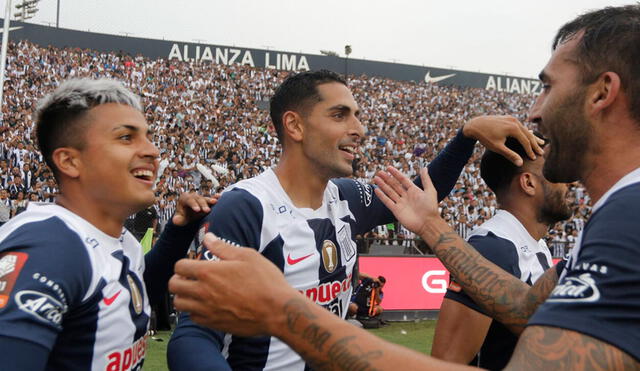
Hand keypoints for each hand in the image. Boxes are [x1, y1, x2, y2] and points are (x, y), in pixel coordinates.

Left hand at [169, 233, 293, 336]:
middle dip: (178, 279)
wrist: (277, 310)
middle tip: (189, 277)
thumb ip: (223, 247)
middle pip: (174, 285)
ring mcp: (207, 310)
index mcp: (209, 272)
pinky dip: (194, 310)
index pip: (179, 266)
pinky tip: (207, 304)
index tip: (193, 264)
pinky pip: (193, 317)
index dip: (184, 263)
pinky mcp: (213, 323)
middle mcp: (203, 292)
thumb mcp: (247, 256)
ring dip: (184, 295)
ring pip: (179, 304)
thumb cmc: (265, 281)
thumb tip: (208, 238)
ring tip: (196, 291)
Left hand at [171, 192, 219, 225]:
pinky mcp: (207, 201)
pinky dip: (215, 197)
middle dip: (203, 204)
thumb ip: (177, 220)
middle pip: (198, 199)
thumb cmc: (183, 217)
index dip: (193, 204)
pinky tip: (219, 197)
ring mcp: (201, 198)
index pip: (189, 200)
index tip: (198, 210)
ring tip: (215, 202)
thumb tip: (176, 220)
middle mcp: (193, 196)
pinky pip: (211, 198)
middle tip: (207, 211)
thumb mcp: (179, 219)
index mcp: (184, 198)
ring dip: (211, 200)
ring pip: (205, 198)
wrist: (189, 216)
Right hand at [373, 167, 439, 235]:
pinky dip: (382, 196)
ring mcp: (400, 203)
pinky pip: (387, 202)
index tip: (388, 168)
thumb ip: (426, 179)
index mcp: (414, 191)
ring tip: (376, 178)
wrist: (427, 223)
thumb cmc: (431, 208)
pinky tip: (377, 190)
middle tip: (379, 172)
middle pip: (394, 185)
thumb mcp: (430, 191)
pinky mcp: (396, 211)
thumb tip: (424, 168)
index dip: (396, 173)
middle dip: (387, 178)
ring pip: (389, 192)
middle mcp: (406, 196)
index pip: (403, 180)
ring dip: (382, 185)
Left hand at [462, 115, 543, 165]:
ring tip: (540, 144)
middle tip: (541, 153)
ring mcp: (511, 118)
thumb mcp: (497, 147)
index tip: (534, 158)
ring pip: (525, 129)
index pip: (526, 141)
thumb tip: (521, 163)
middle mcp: (514, 121)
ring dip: (532, 137)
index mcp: (513, 128)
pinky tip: (530, 135)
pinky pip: (520, 126)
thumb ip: (510, 155)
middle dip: (535, 144)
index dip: (530, 151)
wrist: (474, 125)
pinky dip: (525, 132)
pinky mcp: (508, 118)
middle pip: (528, 134)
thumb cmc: (485, 137)